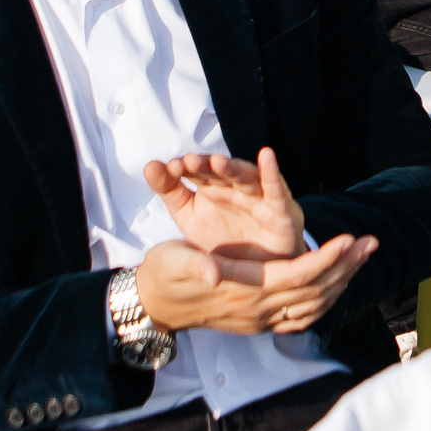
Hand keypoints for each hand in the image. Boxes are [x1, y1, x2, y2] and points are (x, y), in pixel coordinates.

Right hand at [134, 232, 378, 334]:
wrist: (152, 306)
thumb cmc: (164, 275)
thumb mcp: (175, 262)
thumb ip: (196, 265)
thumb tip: (212, 272)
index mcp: (244, 289)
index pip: (298, 275)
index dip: (326, 259)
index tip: (350, 239)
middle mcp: (258, 309)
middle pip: (315, 291)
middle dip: (346, 267)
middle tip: (372, 242)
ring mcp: (260, 319)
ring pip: (314, 305)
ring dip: (341, 282)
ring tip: (362, 258)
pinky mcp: (258, 322)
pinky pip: (302, 317)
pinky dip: (324, 301)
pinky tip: (336, 287)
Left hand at [144, 148, 305, 260]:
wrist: (254, 274)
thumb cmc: (222, 239)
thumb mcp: (189, 216)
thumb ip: (170, 191)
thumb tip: (149, 166)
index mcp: (213, 186)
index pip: (197, 171)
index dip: (184, 168)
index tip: (169, 169)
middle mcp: (235, 187)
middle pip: (220, 171)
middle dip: (205, 165)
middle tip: (188, 162)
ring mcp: (258, 197)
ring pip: (246, 177)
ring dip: (232, 168)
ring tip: (217, 162)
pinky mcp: (280, 210)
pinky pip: (276, 190)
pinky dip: (272, 173)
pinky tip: (267, 156)